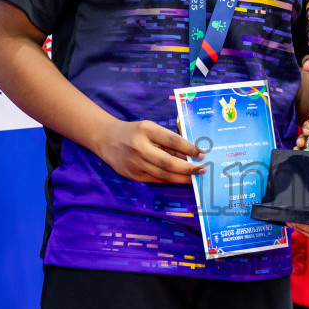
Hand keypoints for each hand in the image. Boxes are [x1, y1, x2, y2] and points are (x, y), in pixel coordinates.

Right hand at [89, 118, 205, 183]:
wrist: (106, 139)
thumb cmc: (134, 132)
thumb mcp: (151, 129)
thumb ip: (168, 140)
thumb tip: (190, 154)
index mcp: (146, 130)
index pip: (172, 140)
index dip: (189, 148)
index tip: (202, 154)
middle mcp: (139, 147)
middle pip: (168, 162)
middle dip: (188, 168)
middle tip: (202, 169)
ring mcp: (135, 163)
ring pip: (163, 174)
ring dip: (182, 177)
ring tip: (195, 177)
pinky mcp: (132, 175)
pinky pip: (155, 179)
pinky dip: (170, 180)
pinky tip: (180, 179)